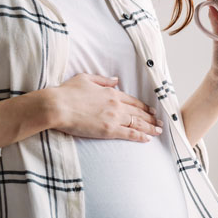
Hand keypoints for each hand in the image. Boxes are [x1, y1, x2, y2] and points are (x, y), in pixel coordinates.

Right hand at [48, 74, 162, 141]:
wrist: (57, 106)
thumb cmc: (67, 92)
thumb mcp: (86, 78)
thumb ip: (103, 80)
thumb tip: (116, 80)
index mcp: (111, 93)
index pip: (133, 101)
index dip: (144, 106)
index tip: (151, 110)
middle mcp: (116, 105)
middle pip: (139, 113)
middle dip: (151, 118)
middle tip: (159, 122)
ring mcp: (114, 118)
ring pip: (137, 123)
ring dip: (150, 127)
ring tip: (158, 131)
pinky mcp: (108, 130)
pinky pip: (129, 134)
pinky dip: (140, 136)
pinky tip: (147, 138)